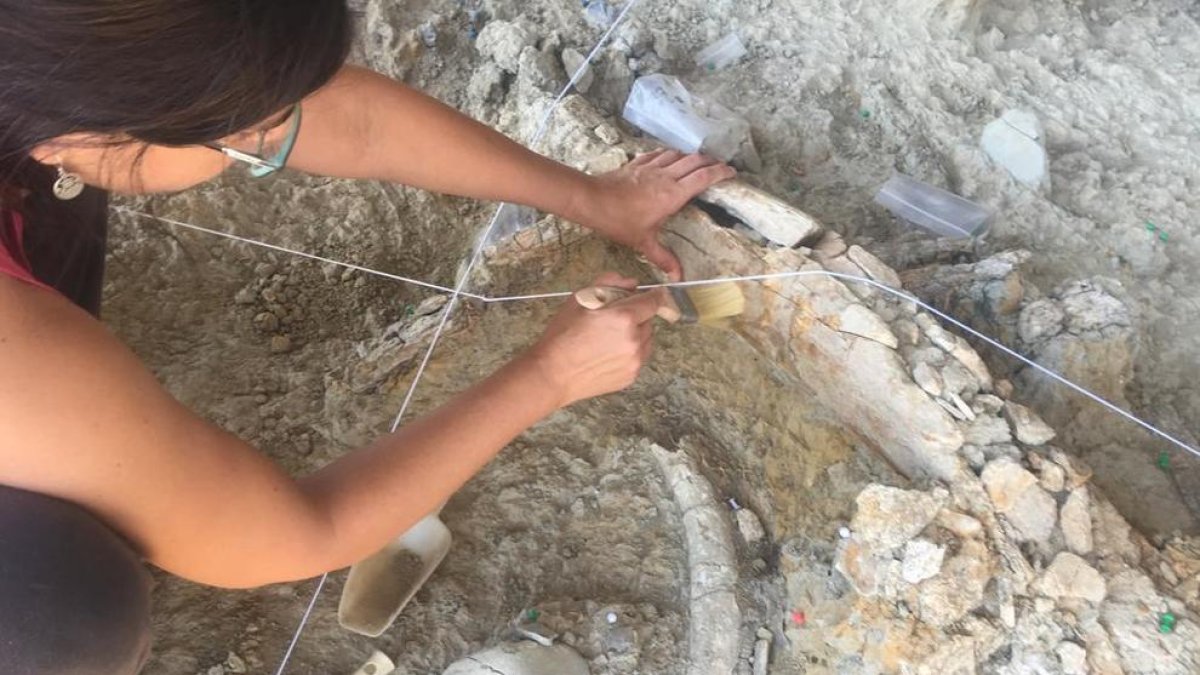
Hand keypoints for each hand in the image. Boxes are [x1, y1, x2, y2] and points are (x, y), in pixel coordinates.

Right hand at [523, 273, 665, 406]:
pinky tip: (607, 353)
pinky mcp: (631, 376)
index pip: (654, 301)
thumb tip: (631, 282)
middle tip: (613, 319)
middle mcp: (634, 340)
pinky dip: (630, 352)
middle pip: (649, 320)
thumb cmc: (562, 336)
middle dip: (637, 316)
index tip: (651, 294)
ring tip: (609, 338)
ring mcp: (634, 361)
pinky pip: (639, 358)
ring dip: (636, 334)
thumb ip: (609, 283)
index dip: (652, 296)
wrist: (552, 374)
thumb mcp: (580, 299)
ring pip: (646, 340)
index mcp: (624, 318)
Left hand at [570, 150, 735, 281]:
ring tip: (697, 162)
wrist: (592, 200)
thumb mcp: (643, 242)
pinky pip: (658, 154)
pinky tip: (669, 157)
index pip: (703, 178)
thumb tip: (678, 277)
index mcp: (673, 194)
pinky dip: (669, 154)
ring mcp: (651, 167)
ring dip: (690, 156)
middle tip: (719, 166)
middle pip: (695, 161)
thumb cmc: (619, 221)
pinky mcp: (637, 164)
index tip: (731, 172)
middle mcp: (666, 176)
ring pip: (678, 154)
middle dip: (711, 161)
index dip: (720, 172)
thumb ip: (662, 258)